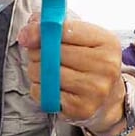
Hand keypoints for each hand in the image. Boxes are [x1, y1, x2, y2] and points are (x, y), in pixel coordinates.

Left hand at [17, 16, 123, 130]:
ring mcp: (95, 89)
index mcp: (107, 42)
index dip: (42, 31)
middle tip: (42, 54)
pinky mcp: (81, 108)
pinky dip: (40, 89)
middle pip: (53, 53)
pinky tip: (50, 86)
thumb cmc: (88, 60)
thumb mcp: (79, 37)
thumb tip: (27, 34)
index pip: (65, 30)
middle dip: (38, 52)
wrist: (107, 96)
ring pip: (45, 74)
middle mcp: (106, 66)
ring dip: (36, 70)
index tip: (29, 35)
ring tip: (46, 70)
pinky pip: (44, 93)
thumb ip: (51, 27)